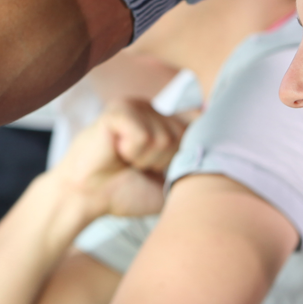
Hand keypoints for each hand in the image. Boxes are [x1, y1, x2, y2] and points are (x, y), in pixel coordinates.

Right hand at [56, 99, 192, 217]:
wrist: (89, 198)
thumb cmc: (127, 191)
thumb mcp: (170, 181)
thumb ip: (193, 162)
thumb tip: (213, 142)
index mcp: (164, 122)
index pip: (197, 126)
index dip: (182, 153)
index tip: (161, 167)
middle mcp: (152, 109)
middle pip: (182, 137)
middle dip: (162, 162)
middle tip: (137, 167)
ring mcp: (135, 105)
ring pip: (163, 138)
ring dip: (145, 160)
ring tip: (126, 161)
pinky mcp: (118, 109)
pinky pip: (142, 136)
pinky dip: (132, 153)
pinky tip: (116, 152)